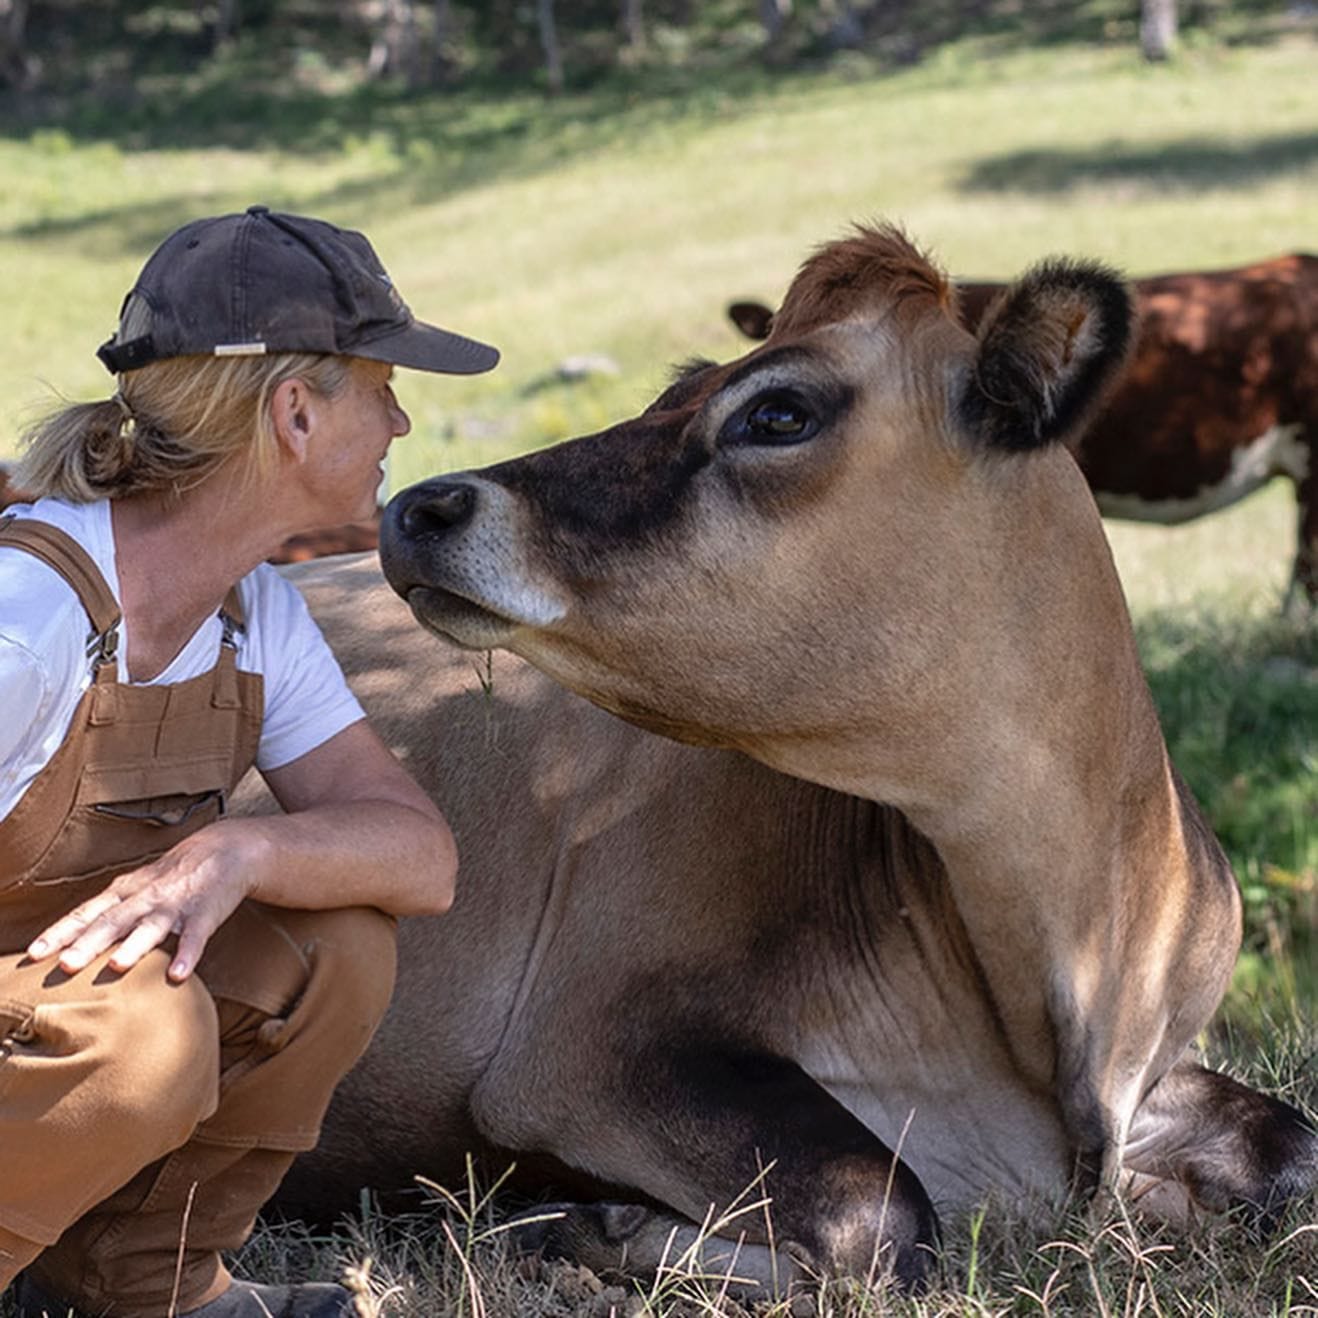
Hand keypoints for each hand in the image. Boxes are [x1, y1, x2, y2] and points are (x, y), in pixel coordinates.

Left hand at [26, 822, 261, 980]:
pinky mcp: (205, 914)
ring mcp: (175, 906)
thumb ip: (108, 914)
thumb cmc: (172, 877)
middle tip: (65, 966)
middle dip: (88, 944)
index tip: (34, 956)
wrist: (225, 850)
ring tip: (118, 966)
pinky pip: (195, 936)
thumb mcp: (135, 888)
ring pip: (151, 927)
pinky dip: (187, 954)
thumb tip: (68, 947)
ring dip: (135, 946)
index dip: (60, 934)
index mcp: (124, 893)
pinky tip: (178, 975)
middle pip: (112, 922)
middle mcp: (144, 898)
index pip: (86, 914)